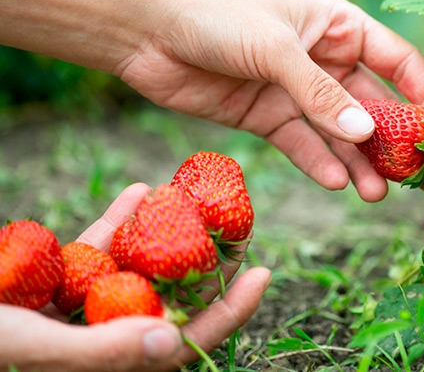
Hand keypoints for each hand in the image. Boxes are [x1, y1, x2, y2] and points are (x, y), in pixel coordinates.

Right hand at [0, 183, 270, 371]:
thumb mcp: (36, 349)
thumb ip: (104, 351)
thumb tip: (171, 345)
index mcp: (113, 362)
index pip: (185, 342)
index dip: (229, 311)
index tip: (263, 272)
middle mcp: (106, 335)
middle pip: (171, 297)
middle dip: (205, 262)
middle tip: (238, 223)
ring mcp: (83, 305)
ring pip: (139, 267)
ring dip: (166, 233)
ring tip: (194, 198)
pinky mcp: (56, 279)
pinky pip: (96, 249)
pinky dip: (116, 222)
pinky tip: (138, 191)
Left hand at [117, 0, 423, 201]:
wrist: (148, 32)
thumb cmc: (217, 17)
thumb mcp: (276, 49)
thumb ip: (320, 93)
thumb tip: (364, 134)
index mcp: (338, 25)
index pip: (396, 61)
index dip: (422, 93)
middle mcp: (324, 59)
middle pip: (371, 104)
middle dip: (389, 139)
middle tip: (410, 175)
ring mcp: (296, 91)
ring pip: (338, 132)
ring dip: (358, 161)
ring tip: (375, 193)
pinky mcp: (269, 117)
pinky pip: (302, 144)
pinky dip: (320, 163)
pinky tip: (338, 182)